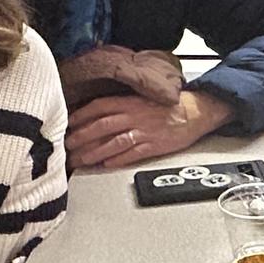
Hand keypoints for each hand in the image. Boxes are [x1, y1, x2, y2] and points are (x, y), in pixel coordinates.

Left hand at [64, 91, 233, 169]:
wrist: (195, 112)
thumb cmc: (166, 107)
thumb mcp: (141, 98)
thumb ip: (120, 106)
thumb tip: (96, 116)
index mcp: (130, 101)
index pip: (99, 107)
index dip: (81, 116)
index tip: (68, 124)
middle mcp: (135, 115)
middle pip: (102, 126)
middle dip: (82, 137)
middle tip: (68, 146)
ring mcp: (145, 130)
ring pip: (115, 141)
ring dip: (96, 151)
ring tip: (82, 160)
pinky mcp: (155, 145)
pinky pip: (134, 153)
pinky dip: (119, 159)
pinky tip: (107, 164)